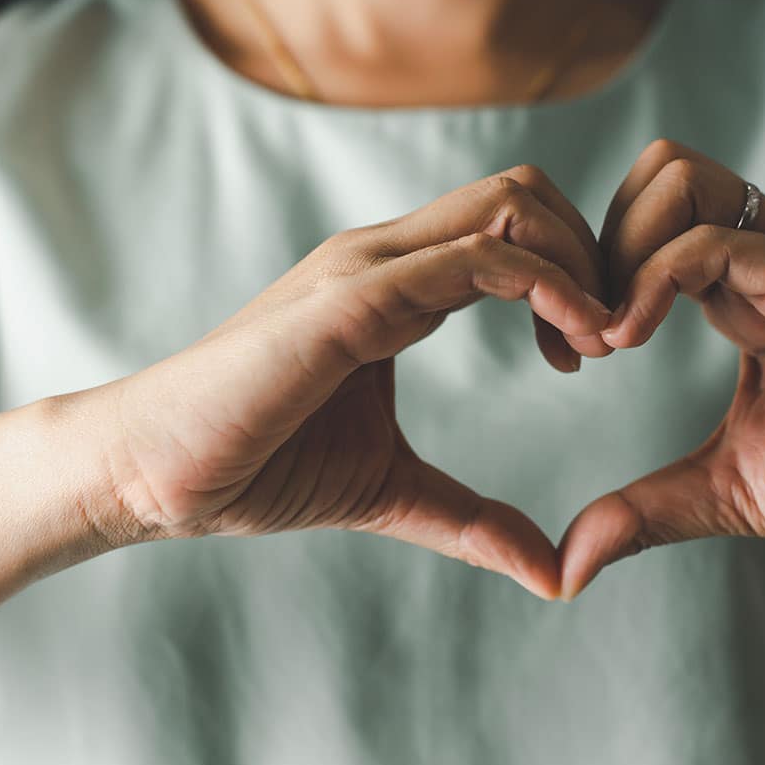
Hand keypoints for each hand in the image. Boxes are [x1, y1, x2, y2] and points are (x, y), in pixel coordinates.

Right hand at [100, 167, 611, 599]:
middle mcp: (384, 257)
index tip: (589, 353)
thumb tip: (552, 572)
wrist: (152, 475)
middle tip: (613, 339)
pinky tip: (575, 348)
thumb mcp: (389, 491)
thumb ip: (470, 520)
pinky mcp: (351, 300)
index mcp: (393, 284)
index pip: (512, 226)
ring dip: (582, 264)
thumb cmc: (253, 469)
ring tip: (602, 343)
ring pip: (510, 204)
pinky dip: (545, 288)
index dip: (572, 276)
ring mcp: (365, 268)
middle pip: (525, 192)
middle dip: (594, 252)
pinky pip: (474, 257)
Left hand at [559, 141, 764, 597]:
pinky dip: (653, 279)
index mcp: (741, 294)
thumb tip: (570, 564)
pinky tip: (630, 340)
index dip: (585, 276)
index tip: (566, 356)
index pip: (642, 225)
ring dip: (617, 250)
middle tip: (581, 337)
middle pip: (653, 176)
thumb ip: (645, 510)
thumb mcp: (725, 493)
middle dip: (592, 244)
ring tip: (609, 339)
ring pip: (676, 179)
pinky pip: (719, 241)